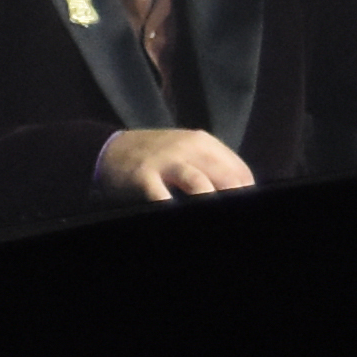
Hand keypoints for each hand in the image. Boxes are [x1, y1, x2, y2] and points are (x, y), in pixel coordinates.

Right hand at [97, 126, 257, 201]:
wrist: (110, 150)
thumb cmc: (158, 158)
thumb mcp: (187, 152)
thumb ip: (215, 167)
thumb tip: (245, 190)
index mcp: (203, 143)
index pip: (241, 173)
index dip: (247, 193)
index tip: (246, 206)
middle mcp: (187, 149)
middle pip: (227, 179)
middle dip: (234, 199)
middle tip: (234, 214)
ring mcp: (164, 162)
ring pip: (199, 185)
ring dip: (210, 200)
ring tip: (215, 213)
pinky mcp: (143, 177)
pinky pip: (162, 197)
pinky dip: (172, 206)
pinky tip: (176, 211)